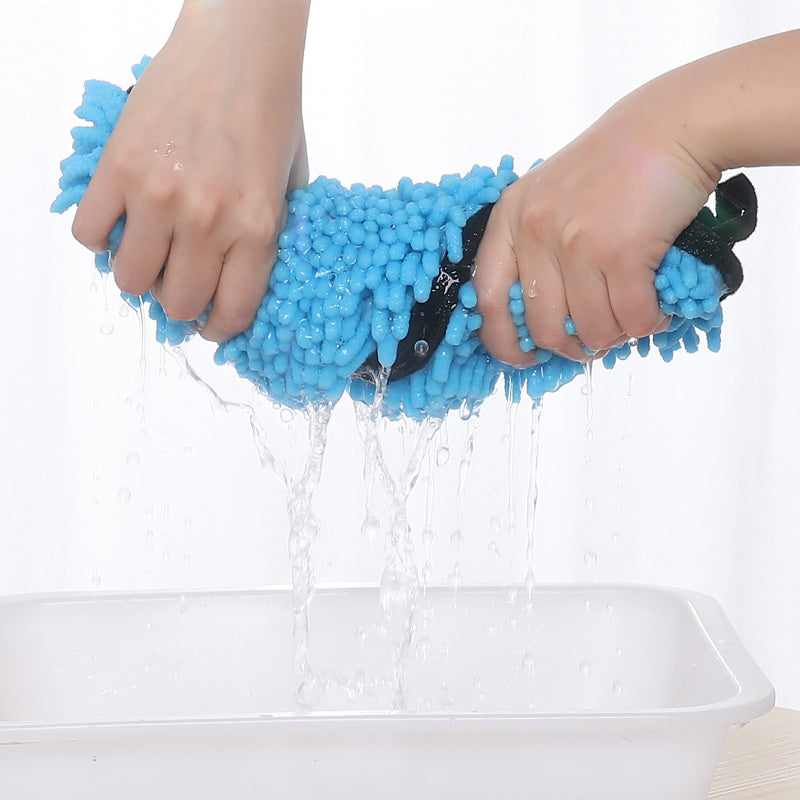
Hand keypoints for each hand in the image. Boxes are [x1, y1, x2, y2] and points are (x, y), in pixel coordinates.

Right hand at [72, 0, 309, 341]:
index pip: (230, 312)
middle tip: (181, 282)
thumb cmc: (271, 114)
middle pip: (177, 303)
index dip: (217, 328)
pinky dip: (102, 237)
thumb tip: (241, 289)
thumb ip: (269, 243)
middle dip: (180, 302)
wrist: (239, 48)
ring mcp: (158, 193)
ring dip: (140, 275)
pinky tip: (123, 220)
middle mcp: (207, 219)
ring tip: (152, 251)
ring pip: (130, 280)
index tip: (210, 322)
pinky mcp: (118, 166)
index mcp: (257, 227)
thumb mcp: (291, 189)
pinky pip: (89, 233)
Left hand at [473, 84, 718, 365]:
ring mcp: (575, 243)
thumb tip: (545, 321)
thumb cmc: (615, 164)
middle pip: (542, 327)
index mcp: (510, 219)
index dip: (502, 341)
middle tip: (595, 342)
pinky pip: (631, 317)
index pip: (486, 299)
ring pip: (590, 329)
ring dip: (615, 337)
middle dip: (572, 347)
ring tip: (632, 319)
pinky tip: (656, 311)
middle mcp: (534, 232)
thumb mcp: (551, 196)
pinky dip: (648, 324)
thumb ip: (537, 248)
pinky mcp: (621, 252)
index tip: (524, 357)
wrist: (672, 126)